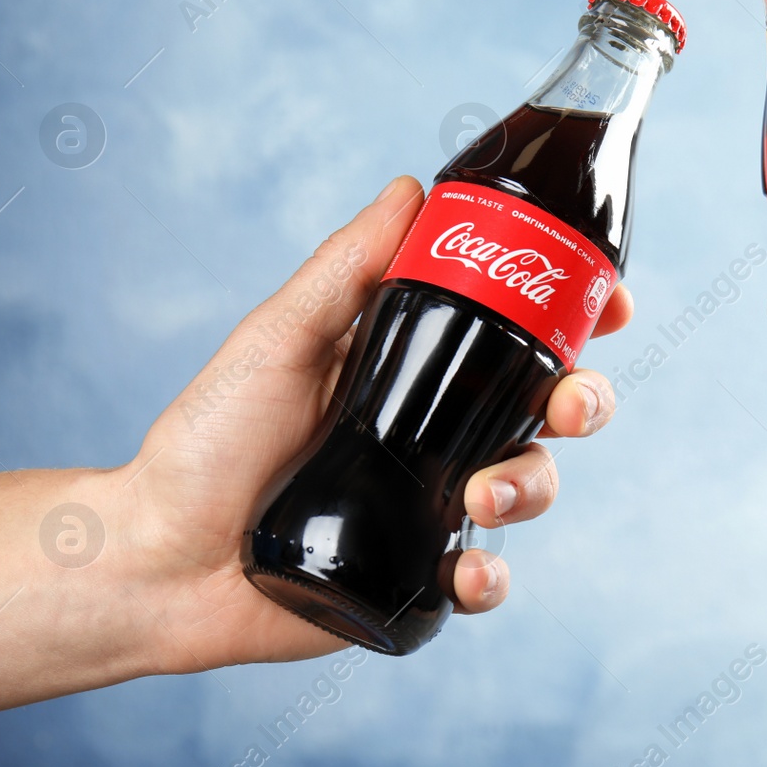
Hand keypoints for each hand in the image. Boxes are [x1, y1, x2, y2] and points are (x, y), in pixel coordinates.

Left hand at [117, 175, 630, 669]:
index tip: (609, 307)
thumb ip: (346, 269)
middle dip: (586, 402)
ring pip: (531, 489)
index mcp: (415, 369)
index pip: (519, 337)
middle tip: (571, 405)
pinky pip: (483, 580)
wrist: (157, 557)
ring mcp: (433, 506)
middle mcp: (437, 435)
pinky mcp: (419, 578)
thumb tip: (411, 187)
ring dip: (532, 488)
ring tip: (480, 496)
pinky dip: (490, 580)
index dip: (577, 319)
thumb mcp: (280, 339)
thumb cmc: (207, 440)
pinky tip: (465, 572)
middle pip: (549, 410)